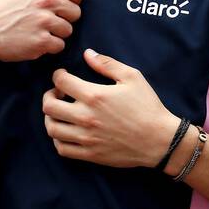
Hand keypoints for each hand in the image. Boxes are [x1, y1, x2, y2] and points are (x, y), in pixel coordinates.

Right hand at [0, 0, 83, 62]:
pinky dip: (48, 47)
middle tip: (44, 22)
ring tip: (36, 31)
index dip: (72, 1)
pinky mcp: (41, 42)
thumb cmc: (0, 8)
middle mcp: (45, 1)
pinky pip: (59, 46)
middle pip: (76, 13)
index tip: (61, 7)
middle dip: (64, 19)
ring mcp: (44, 22)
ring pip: (68, 31)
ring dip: (55, 34)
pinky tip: (32, 41)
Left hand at [43, 49, 178, 168]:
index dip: (57, 75)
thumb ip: (107, 64)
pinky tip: (66, 131)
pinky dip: (58, 139)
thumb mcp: (132, 77)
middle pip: (48, 106)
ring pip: (52, 128)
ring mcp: (86, 138)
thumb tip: (87, 53)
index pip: (60, 81)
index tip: (62, 76)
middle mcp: (85, 117)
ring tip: (60, 112)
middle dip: (48, 95)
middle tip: (58, 93)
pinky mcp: (90, 154)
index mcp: (94, 96)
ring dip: (51, 117)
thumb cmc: (147, 107)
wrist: (159, 140)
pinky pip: (62, 148)